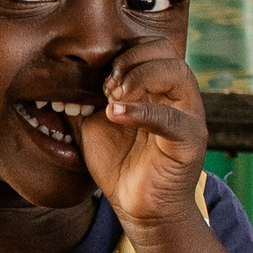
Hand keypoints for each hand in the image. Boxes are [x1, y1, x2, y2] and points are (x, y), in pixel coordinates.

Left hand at [75, 39, 208, 229]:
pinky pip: (172, 118)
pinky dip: (141, 112)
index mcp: (160, 87)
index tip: (100, 81)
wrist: (136, 206)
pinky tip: (115, 115)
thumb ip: (87, 96)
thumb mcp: (95, 120)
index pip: (150, 47)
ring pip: (176, 73)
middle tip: (107, 87)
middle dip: (130, 62)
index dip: (123, 55)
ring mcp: (190, 117)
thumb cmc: (120, 162)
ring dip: (138, 78)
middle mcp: (180, 96)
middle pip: (165, 51)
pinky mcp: (191, 142)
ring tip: (113, 99)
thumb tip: (62, 76)